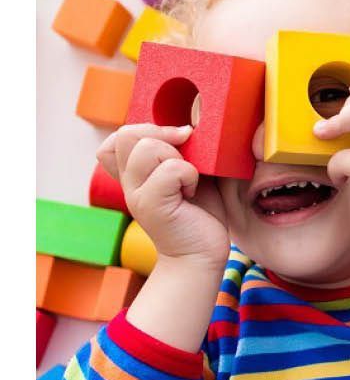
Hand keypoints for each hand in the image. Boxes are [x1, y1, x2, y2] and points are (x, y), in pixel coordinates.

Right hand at [97, 124, 229, 269]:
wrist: (201, 255)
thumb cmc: (201, 214)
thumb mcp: (192, 174)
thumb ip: (183, 151)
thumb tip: (189, 124)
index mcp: (136, 173)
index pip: (118, 136)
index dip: (146, 129)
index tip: (177, 141)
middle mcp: (130, 182)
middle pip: (128, 134)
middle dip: (163, 136)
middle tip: (187, 160)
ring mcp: (136, 194)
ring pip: (147, 148)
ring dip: (178, 158)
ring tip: (189, 181)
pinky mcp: (151, 206)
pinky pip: (171, 169)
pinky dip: (189, 175)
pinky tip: (192, 193)